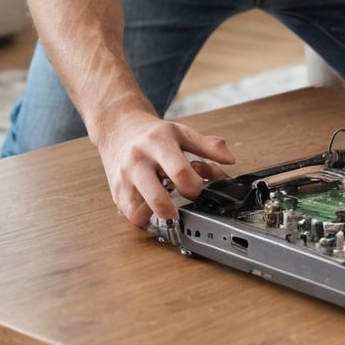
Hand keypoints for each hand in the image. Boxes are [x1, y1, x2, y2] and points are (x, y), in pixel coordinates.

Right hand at [94, 108, 235, 226]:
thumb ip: (208, 146)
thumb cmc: (153, 133)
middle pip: (157, 197)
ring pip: (139, 212)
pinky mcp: (115, 192)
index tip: (199, 190)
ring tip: (165, 206)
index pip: (179, 171)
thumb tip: (229, 160)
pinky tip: (152, 206)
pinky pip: (130, 215)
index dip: (194, 187)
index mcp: (159, 143)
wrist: (119, 127)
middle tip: (181, 207)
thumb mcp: (182, 132)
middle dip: (174, 210)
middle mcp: (138, 161)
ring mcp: (124, 178)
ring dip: (156, 215)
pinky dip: (144, 217)